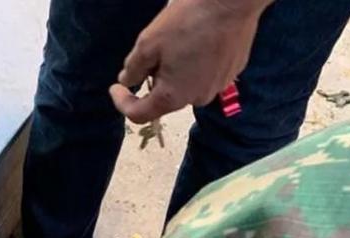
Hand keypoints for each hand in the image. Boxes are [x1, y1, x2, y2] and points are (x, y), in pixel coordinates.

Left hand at [110, 0, 271, 123]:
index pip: (140, 115)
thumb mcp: (148, 43)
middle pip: (165, 97)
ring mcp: (217, 87)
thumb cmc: (187, 21)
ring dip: (176, 71)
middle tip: (153, 50)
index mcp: (171, 97)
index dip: (123, 103)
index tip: (115, 88)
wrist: (234, 0)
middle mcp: (196, 100)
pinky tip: (198, 40)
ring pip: (187, 85)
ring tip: (179, 41)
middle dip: (154, 79)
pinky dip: (197, 63)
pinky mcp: (232, 72)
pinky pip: (206, 74)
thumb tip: (127, 80)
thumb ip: (133, 67)